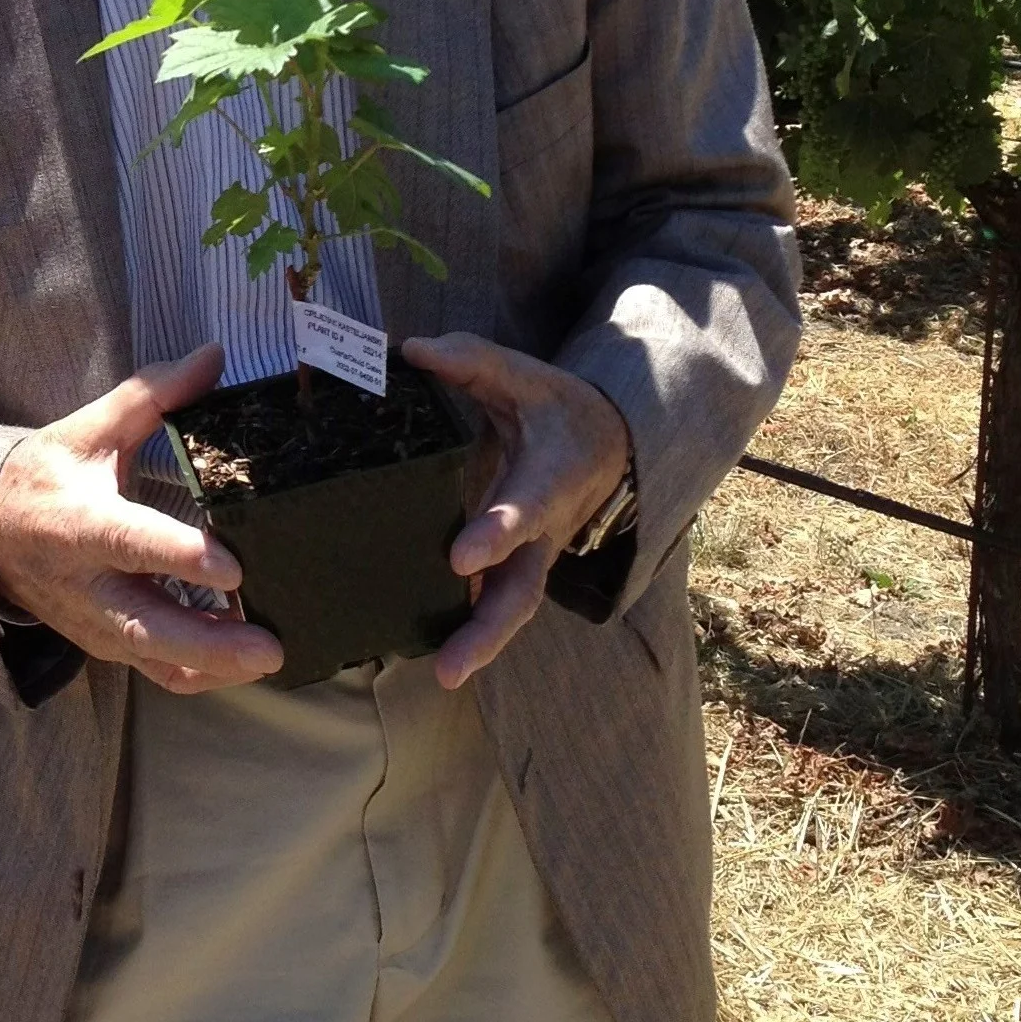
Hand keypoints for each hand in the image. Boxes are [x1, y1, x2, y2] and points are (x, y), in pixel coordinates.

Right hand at [0, 343, 284, 694]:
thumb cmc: (45, 477)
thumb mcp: (88, 429)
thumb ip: (152, 395)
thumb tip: (214, 356)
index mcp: (80, 523)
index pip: (131, 543)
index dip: (179, 557)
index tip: (232, 567)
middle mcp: (88, 585)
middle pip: (148, 626)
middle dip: (210, 642)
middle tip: (268, 647)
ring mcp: (98, 625)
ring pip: (157, 658)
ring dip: (215, 665)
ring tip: (270, 657)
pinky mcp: (109, 646)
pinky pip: (158, 671)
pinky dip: (201, 674)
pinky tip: (244, 662)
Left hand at [402, 332, 631, 689]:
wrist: (608, 443)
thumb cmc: (557, 407)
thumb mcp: (524, 374)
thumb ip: (471, 359)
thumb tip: (412, 349)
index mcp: (547, 479)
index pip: (525, 511)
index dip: (497, 535)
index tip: (460, 558)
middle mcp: (544, 530)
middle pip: (523, 592)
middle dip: (489, 630)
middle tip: (451, 666)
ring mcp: (533, 555)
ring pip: (513, 609)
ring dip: (480, 644)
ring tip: (442, 673)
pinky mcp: (517, 564)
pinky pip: (497, 602)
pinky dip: (470, 628)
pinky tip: (428, 649)